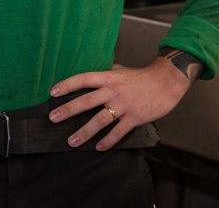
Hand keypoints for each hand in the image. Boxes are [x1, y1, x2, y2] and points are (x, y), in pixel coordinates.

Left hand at [47, 57, 190, 149]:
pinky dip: (108, 141)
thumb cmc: (142, 76)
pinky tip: (99, 148)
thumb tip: (92, 74)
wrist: (166, 81)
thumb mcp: (121, 70)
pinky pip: (118, 132)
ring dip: (84, 132)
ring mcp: (123, 105)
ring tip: (72, 141)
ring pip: (100, 120)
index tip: (52, 92)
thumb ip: (106, 73)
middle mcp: (113, 91)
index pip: (83, 79)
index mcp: (108, 77)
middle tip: (52, 118)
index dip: (67, 85)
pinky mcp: (134, 118)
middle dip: (68, 110)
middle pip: (86, 101)